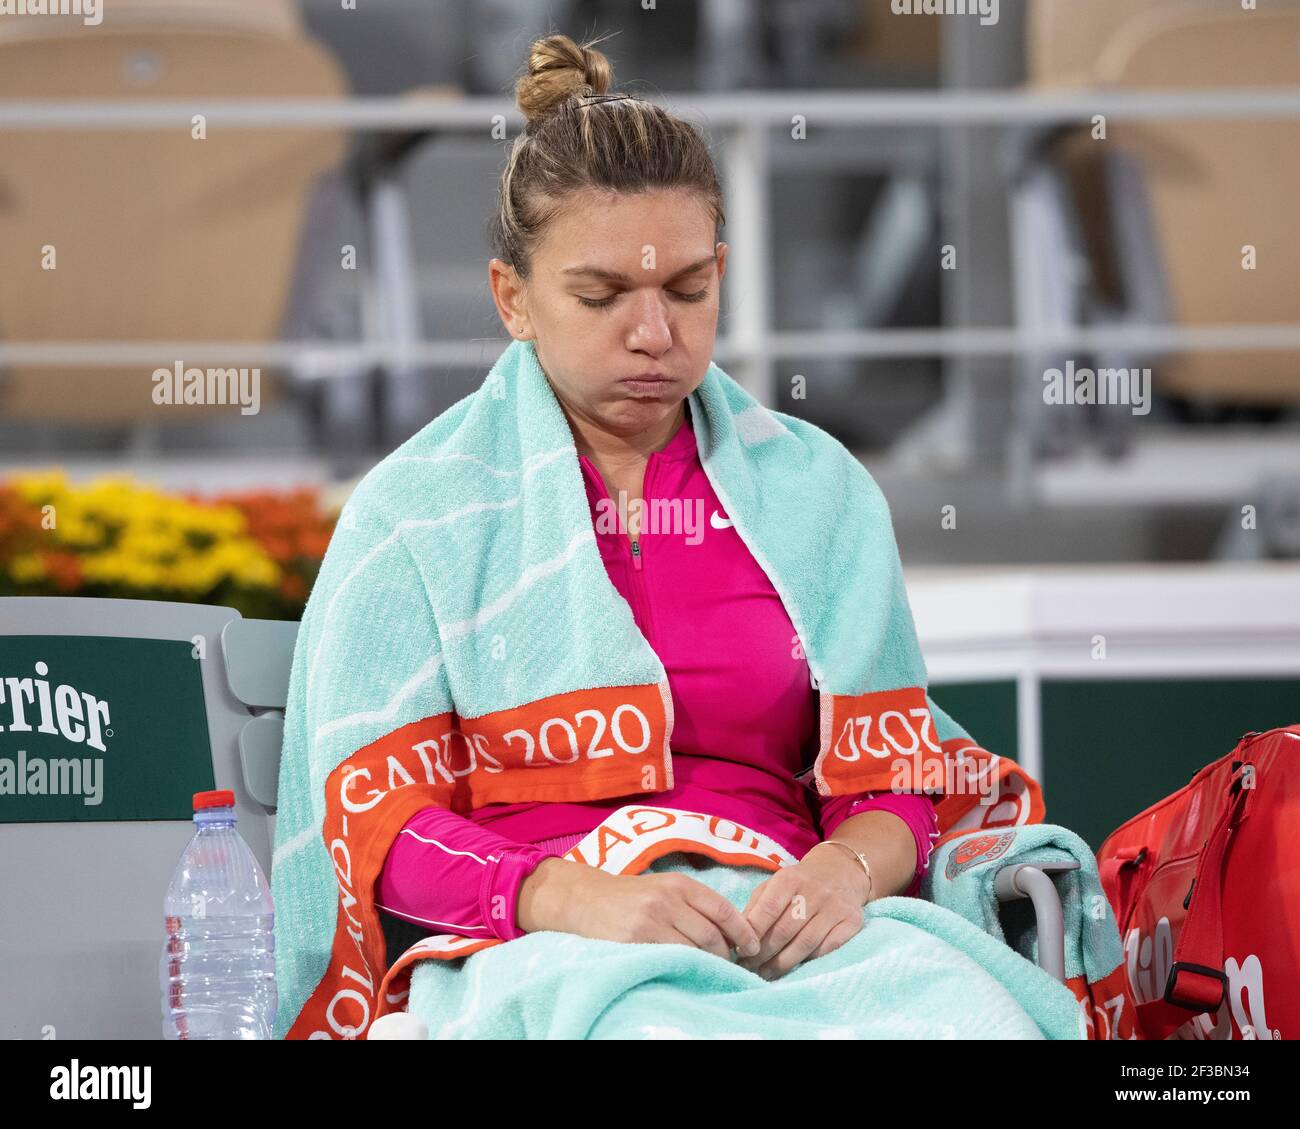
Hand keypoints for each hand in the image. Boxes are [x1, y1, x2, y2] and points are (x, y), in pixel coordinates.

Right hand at [519, 859, 762, 960]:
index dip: (743, 931)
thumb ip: (692, 903)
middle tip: (733, 966)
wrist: (584, 898)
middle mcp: (668, 900)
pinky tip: (687, 971)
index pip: (723, 909)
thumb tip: (731, 931)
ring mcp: (650, 921)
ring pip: (695, 950)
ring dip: (708, 964)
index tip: (753, 947)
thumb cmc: (630, 896)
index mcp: (679, 884)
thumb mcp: (663, 888)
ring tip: (712, 971)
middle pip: (712, 935)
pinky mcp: (634, 941)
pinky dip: (684, 968)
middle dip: (727, 955)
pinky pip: (670, 959)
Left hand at [735, 845, 869, 979]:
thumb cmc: (799, 883)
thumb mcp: (774, 885)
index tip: (740, 952)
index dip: (752, 934)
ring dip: (782, 964)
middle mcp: (814, 891)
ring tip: (766, 974)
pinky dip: (810, 961)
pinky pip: (828, 948)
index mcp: (790, 879)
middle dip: (764, 954)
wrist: (841, 871)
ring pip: (805, 944)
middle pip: (785, 930)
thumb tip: (737, 937)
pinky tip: (796, 968)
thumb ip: (756, 907)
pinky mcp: (852, 921)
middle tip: (749, 969)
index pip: (768, 909)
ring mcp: (835, 906)